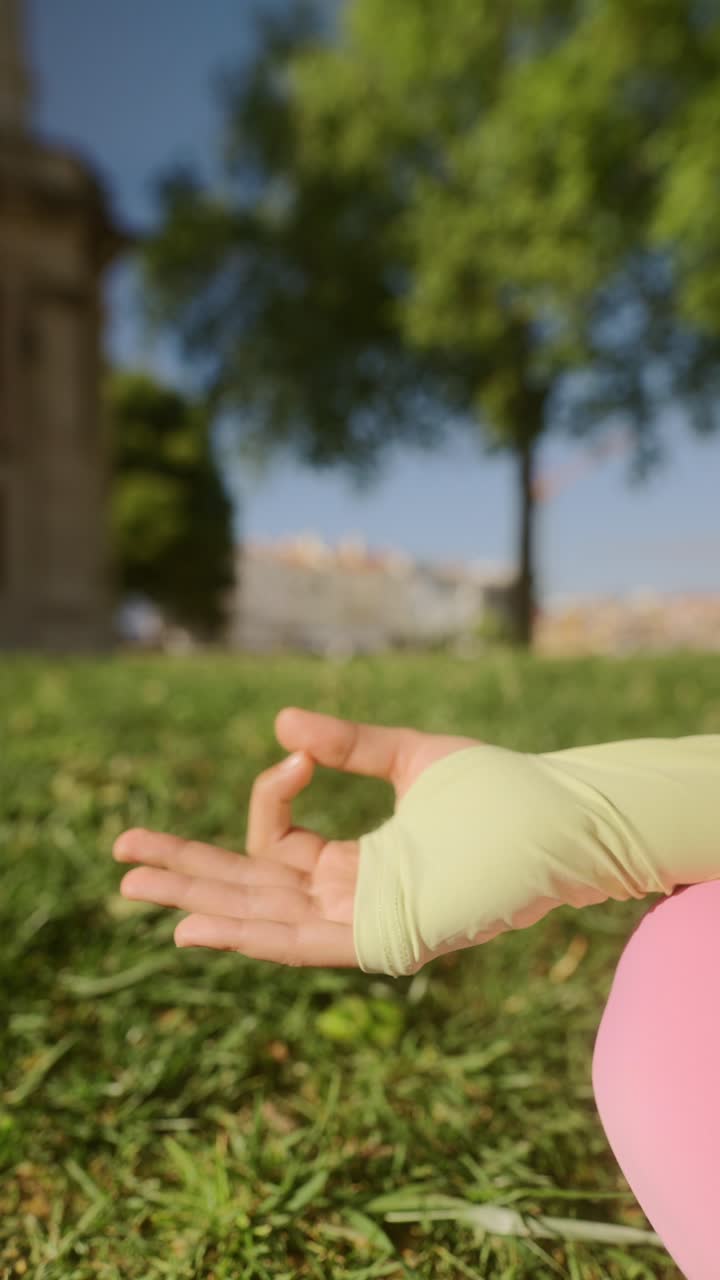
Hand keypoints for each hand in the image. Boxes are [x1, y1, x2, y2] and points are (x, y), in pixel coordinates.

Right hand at [113, 707, 477, 967]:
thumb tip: (280, 729)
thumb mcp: (412, 758)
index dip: (269, 798)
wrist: (559, 818)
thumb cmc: (498, 792)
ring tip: (134, 889)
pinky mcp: (386, 938)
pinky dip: (249, 937)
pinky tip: (196, 928)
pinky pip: (305, 944)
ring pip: (263, 918)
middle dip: (185, 874)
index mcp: (355, 863)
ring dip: (197, 905)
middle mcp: (351, 897)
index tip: (294, 758)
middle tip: (122, 858)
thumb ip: (348, 745)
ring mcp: (366, 921)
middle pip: (251, 889)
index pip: (278, 842)